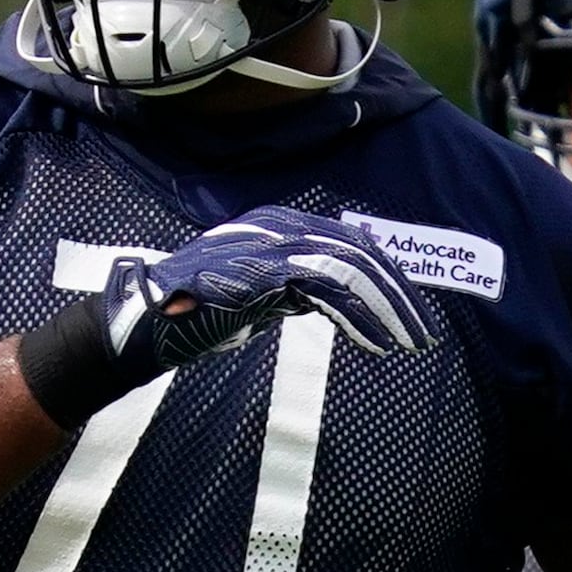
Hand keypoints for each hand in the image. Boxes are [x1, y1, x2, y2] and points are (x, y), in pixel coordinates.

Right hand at [25, 208, 435, 430]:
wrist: (147, 319)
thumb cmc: (203, 310)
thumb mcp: (264, 292)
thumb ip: (302, 285)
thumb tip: (350, 292)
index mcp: (279, 226)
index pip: (350, 242)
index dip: (388, 276)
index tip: (413, 310)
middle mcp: (276, 226)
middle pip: (358, 252)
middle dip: (398, 293)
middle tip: (424, 331)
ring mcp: (268, 245)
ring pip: (351, 269)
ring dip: (388, 309)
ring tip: (411, 342)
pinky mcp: (262, 272)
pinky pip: (328, 290)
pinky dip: (360, 319)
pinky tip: (378, 345)